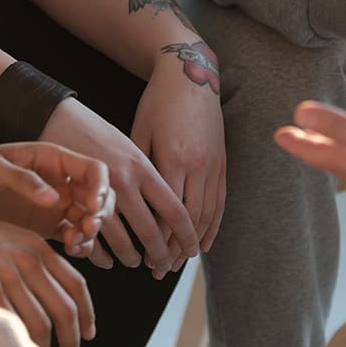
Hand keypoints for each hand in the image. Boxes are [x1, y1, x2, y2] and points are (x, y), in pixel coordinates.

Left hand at [0, 143, 113, 257]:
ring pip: (89, 219)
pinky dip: (79, 245)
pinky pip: (73, 237)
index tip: (91, 206)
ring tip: (74, 243)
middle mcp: (60, 182)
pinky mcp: (46, 227)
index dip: (100, 187)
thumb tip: (54, 198)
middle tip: (86, 228)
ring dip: (91, 232)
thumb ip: (22, 180)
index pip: (92, 170)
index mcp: (52, 159)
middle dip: (100, 213)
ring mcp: (55, 206)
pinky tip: (69, 251)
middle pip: (99, 195)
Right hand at [0, 199, 94, 346]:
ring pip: (41, 323)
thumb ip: (27, 261)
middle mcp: (29, 259)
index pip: (76, 284)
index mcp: (37, 245)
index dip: (87, 312)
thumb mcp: (4, 239)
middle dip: (73, 338)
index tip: (88, 331)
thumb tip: (42, 295)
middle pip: (65, 308)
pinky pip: (12, 328)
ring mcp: (9, 275)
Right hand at [39, 98, 198, 273]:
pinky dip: (100, 255)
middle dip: (160, 254)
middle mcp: (123, 181)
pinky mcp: (71, 203)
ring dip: (130, 257)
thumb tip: (174, 207)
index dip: (186, 235)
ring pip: (121, 239)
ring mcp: (96, 193)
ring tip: (136, 262)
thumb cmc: (99, 131)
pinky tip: (107, 260)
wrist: (56, 116)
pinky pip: (91, 239)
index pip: (174, 210)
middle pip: (150, 230)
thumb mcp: (131, 146)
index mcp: (142, 167)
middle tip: (165, 266)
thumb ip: (149, 174)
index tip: (192, 250)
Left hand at [132, 46, 225, 274]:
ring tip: (179, 262)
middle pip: (188, 220)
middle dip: (174, 249)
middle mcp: (197, 166)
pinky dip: (213, 225)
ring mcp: (214, 166)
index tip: (145, 261)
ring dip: (194, 242)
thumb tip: (123, 204)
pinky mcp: (222, 163)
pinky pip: (220, 202)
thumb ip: (136, 169)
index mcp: (172, 160)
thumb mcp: (138, 133)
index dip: (156, 240)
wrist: (192, 76)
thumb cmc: (158, 103)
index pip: (165, 212)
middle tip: (160, 270)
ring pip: (207, 214)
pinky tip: (204, 243)